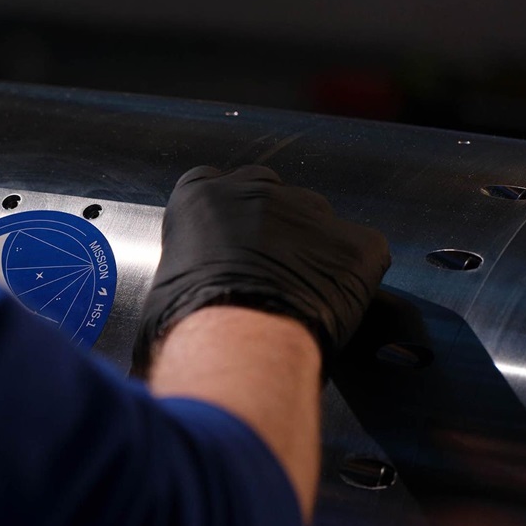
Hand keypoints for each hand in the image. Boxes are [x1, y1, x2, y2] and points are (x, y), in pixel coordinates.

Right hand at [132, 165, 390, 377]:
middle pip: (267, 189)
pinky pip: (363, 250)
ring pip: (316, 217)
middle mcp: (257, 189)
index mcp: (201, 196)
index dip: (222, 213)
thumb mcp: (162, 291)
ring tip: (302, 291)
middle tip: (266, 266)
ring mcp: (310, 211)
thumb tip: (177, 307)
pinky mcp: (357, 243)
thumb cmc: (187, 325)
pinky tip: (338, 303)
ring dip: (311, 244)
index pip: (212, 182)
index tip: (224, 240)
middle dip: (268, 219)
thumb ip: (180, 275)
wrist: (240, 343)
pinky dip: (355, 272)